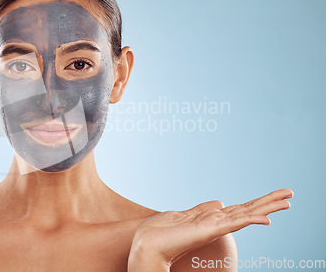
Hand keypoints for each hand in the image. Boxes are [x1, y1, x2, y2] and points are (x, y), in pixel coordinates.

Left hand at [128, 188, 292, 270]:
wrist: (147, 244)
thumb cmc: (161, 232)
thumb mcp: (183, 215)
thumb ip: (202, 209)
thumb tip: (220, 202)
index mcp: (211, 219)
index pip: (240, 209)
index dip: (257, 203)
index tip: (276, 196)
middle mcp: (216, 224)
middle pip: (248, 210)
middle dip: (269, 202)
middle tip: (290, 194)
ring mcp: (215, 228)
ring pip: (246, 215)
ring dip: (267, 207)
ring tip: (287, 201)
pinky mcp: (209, 230)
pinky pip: (234, 224)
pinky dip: (250, 221)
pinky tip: (266, 219)